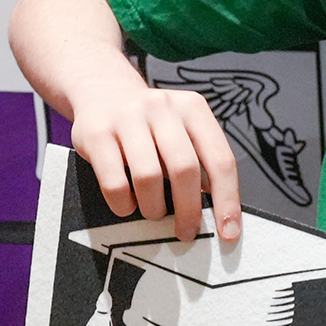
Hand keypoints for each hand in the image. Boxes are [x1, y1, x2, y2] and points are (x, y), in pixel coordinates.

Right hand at [67, 80, 241, 242]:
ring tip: (154, 212)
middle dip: (189, 210)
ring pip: (148, 177)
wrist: (104, 93)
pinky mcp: (96, 133)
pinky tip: (127, 204)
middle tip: (186, 232)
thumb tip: (218, 212)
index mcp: (193, 109)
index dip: (227, 200)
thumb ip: (201, 161)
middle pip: (185, 169)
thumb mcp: (182, 130)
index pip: (220, 159)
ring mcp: (128, 117)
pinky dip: (124, 204)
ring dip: (154, 208)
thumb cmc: (151, 125)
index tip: (229, 232)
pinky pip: (114, 183)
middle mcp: (163, 107)